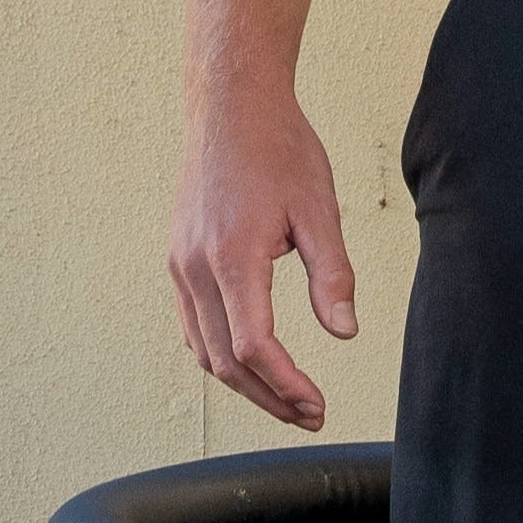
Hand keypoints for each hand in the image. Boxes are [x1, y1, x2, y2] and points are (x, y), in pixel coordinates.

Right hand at [173, 87, 358, 429]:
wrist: (229, 107)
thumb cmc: (278, 149)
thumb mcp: (319, 209)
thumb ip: (332, 275)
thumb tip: (345, 333)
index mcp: (233, 256)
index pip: (254, 346)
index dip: (286, 386)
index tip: (317, 405)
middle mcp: (195, 267)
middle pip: (225, 361)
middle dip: (269, 397)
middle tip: (310, 415)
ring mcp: (179, 265)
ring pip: (204, 349)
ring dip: (244, 383)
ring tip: (287, 398)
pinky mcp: (177, 259)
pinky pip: (193, 325)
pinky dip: (220, 354)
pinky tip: (251, 363)